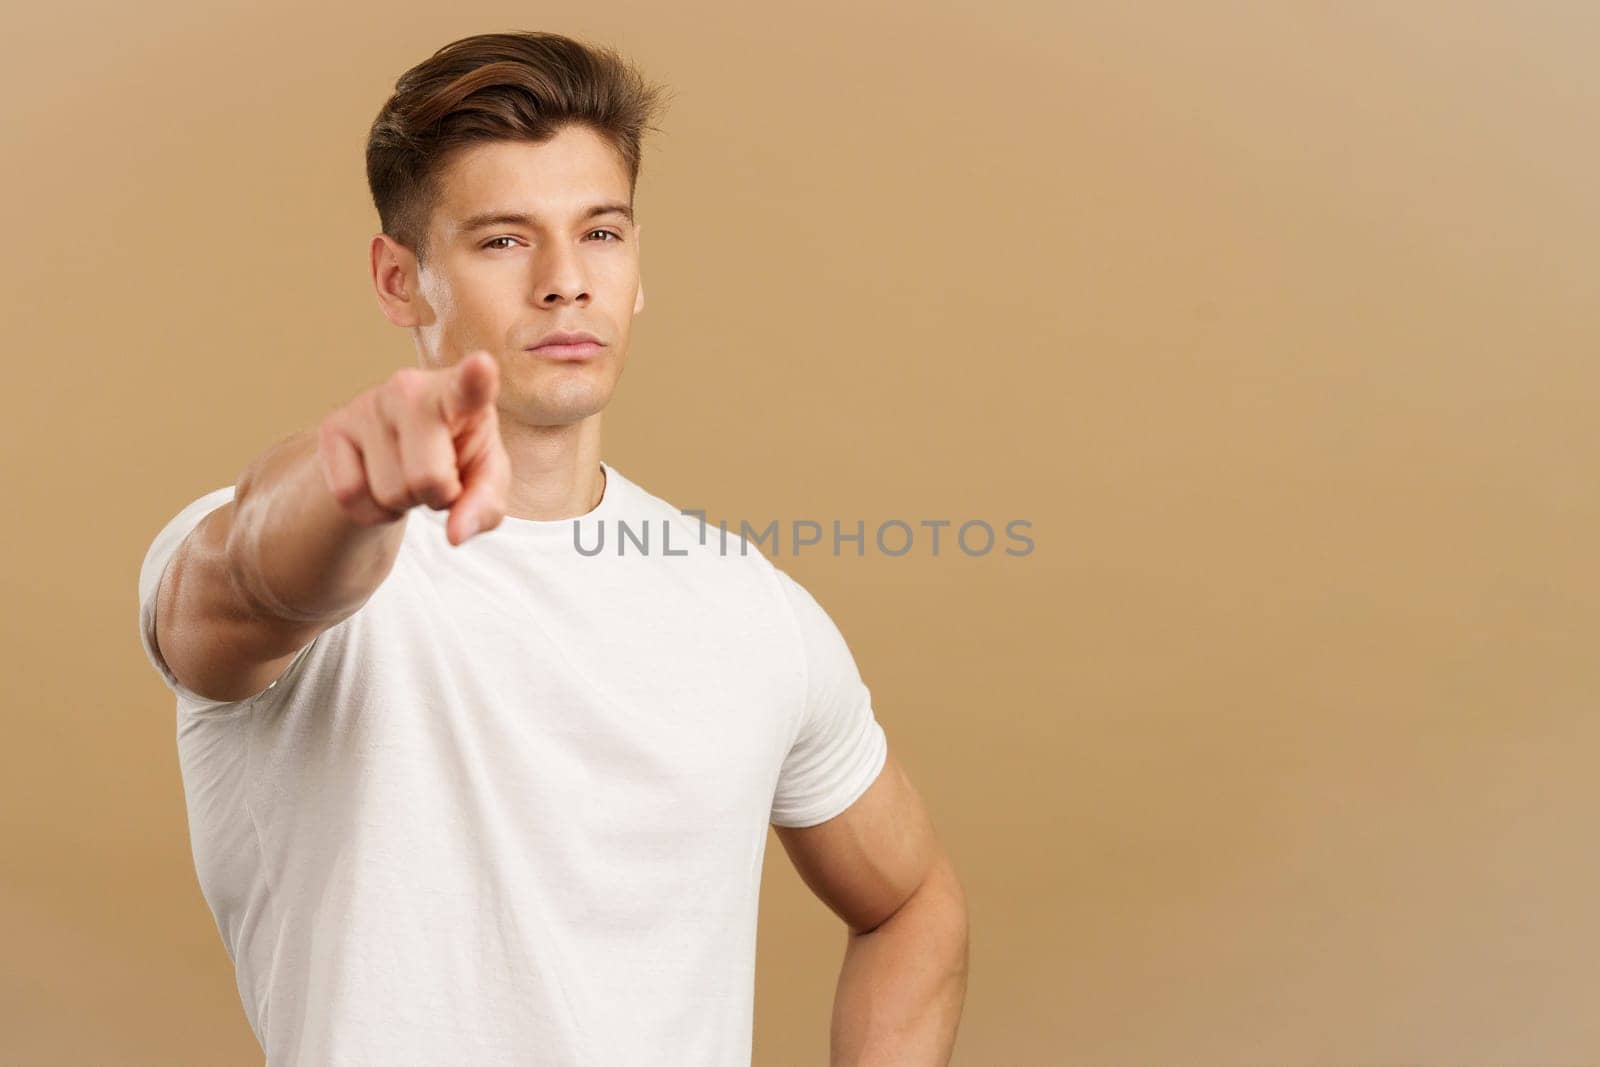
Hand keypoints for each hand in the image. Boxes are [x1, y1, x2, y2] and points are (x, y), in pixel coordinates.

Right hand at [317, 351, 510, 545]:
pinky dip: (372, 510)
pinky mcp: (333, 426)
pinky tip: (381, 482)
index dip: (476, 379)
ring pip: (388, 493)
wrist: (403, 450)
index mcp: (462, 396)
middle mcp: (411, 388)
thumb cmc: (458, 457)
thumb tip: (455, 534)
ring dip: (404, 502)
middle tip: (439, 478)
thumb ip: (484, 506)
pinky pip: (350, 497)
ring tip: (409, 474)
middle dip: (436, 497)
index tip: (483, 365)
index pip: (470, 387)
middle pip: (427, 479)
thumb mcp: (485, 481)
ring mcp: (367, 403)